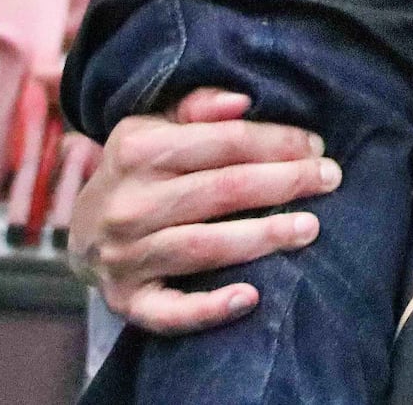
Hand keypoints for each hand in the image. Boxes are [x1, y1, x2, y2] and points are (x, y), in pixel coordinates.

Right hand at [68, 87, 338, 334]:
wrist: (82, 230)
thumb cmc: (139, 169)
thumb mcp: (156, 125)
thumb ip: (198, 107)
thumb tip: (242, 101)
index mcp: (136, 150)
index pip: (223, 142)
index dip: (277, 142)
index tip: (316, 147)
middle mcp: (127, 204)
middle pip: (222, 191)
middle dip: (284, 182)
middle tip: (331, 178)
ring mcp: (124, 256)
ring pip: (204, 246)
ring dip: (262, 237)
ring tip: (310, 227)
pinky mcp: (126, 301)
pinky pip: (168, 311)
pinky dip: (207, 309)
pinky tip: (250, 298)